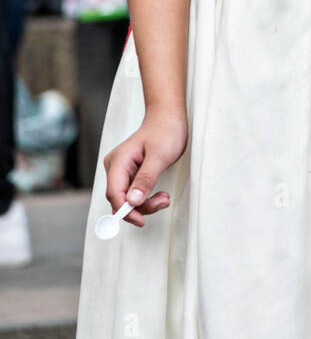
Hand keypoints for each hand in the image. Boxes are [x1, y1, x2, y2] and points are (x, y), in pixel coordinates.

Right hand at [103, 105, 187, 227]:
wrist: (168, 118)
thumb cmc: (165, 132)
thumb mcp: (159, 156)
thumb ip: (145, 179)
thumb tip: (132, 202)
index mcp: (118, 161)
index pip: (115, 194)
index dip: (126, 211)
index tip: (141, 221)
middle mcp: (115, 167)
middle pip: (120, 199)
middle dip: (140, 207)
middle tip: (163, 201)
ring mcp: (121, 171)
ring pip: (127, 199)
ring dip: (145, 204)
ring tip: (165, 197)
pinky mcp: (129, 174)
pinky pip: (133, 193)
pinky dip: (145, 198)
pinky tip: (160, 194)